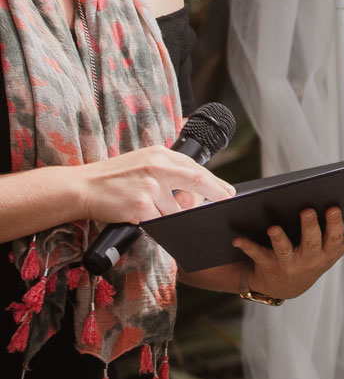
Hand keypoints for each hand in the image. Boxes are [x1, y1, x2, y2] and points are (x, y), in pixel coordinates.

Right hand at [78, 145, 234, 224]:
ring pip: (176, 210)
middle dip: (215, 194)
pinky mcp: (141, 206)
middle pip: (197, 182)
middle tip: (225, 203)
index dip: (215, 181)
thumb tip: (193, 192)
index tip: (227, 191)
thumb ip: (167, 172)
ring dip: (173, 217)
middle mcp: (158, 167)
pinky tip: (145, 220)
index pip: (195, 168)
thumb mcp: (142, 163)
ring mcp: (151, 187)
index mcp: (160, 154)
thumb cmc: (111, 178)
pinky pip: (159, 222)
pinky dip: (156, 225)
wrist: (81, 187)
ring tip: (155, 212)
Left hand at [231, 207, 343, 301]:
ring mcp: (288, 264)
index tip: (335, 207)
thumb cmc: (315, 258)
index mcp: (328, 251)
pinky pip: (256, 255)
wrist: (284, 286)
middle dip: (310, 227)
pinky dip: (246, 246)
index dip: (335, 224)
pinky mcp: (266, 265)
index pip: (335, 237)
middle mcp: (310, 259)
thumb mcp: (339, 248)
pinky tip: (236, 237)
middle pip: (311, 242)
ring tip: (273, 226)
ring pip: (284, 250)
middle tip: (307, 209)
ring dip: (279, 239)